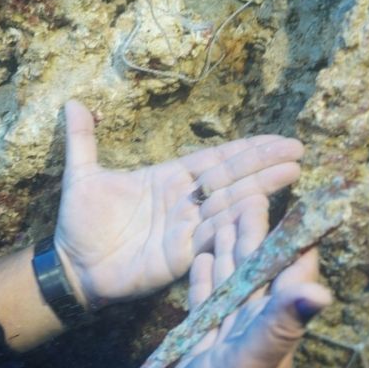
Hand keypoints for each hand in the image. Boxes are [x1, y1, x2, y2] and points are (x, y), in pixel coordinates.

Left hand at [53, 100, 302, 306]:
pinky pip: (212, 238)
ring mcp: (185, 230)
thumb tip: (72, 102)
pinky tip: (260, 212)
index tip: (277, 139)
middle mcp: (183, 203)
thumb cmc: (80, 221)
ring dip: (258, 190)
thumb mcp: (81, 175)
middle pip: (229, 179)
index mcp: (167, 180)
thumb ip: (82, 139)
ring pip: (227, 206)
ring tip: (290, 173)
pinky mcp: (180, 256)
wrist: (71, 265)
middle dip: (262, 165)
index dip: (244, 150)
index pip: (213, 160)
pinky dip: (234, 226)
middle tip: (297, 151)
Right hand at [147, 206, 331, 367]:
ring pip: (231, 278)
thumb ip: (281, 324)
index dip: (293, 237)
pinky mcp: (203, 337)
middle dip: (255, 232)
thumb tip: (318, 290)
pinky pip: (206, 298)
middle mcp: (255, 321)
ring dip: (228, 247)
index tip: (294, 204)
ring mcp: (229, 329)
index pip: (290, 271)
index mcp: (273, 322)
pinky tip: (199, 257)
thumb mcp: (252, 359)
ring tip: (223, 216)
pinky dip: (203, 275)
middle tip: (249, 195)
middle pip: (258, 268)